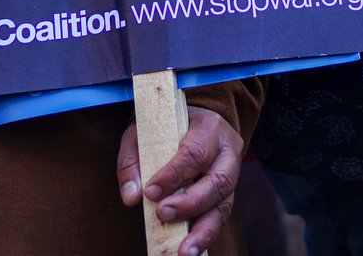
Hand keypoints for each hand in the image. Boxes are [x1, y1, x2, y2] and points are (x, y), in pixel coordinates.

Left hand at [117, 105, 242, 255]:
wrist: (191, 121)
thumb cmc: (164, 127)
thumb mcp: (142, 132)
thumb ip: (132, 161)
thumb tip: (131, 197)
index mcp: (209, 128)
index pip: (195, 153)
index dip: (174, 174)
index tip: (151, 191)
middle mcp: (227, 152)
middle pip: (217, 181)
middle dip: (191, 203)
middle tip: (164, 214)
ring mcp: (231, 175)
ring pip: (224, 204)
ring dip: (203, 230)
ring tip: (184, 251)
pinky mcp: (226, 195)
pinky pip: (219, 217)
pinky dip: (205, 235)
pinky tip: (191, 249)